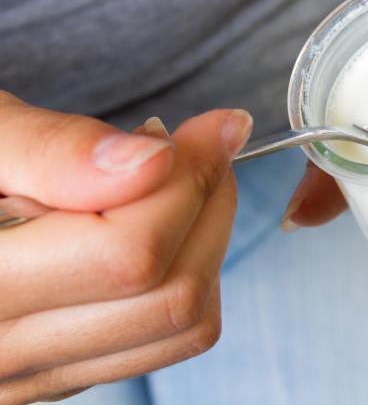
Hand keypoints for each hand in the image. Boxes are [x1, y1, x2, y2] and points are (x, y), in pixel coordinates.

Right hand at [0, 92, 250, 402]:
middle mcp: (3, 354)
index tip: (212, 128)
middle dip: (209, 205)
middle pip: (173, 295)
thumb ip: (52, 149)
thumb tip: (153, 162)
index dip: (190, 180)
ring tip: (171, 181)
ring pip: (185, 324)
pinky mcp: (65, 372)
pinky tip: (154, 222)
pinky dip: (188, 272)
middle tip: (198, 147)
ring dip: (205, 240)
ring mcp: (37, 374)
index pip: (128, 254)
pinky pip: (167, 338)